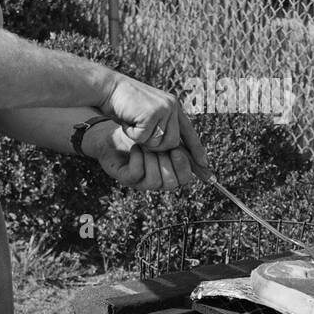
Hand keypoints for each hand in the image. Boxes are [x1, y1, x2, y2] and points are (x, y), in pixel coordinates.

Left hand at [86, 121, 201, 191]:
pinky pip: (136, 173)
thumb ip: (180, 141)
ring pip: (155, 181)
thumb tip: (202, 149)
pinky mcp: (125, 177)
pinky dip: (137, 158)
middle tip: (162, 147)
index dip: (185, 167)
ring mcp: (140, 180)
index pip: (184, 178)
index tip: (178, 150)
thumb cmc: (138, 130)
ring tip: (146, 144)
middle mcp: (155, 178)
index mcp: (168, 169)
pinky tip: (135, 147)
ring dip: (152, 160)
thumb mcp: (162, 133)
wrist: (111, 131)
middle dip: (168, 163)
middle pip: (172, 183)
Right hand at [100, 75, 209, 170]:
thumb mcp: (149, 114)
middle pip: (172, 143)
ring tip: (132, 124)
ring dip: (142, 140)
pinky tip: (127, 122)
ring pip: (159, 143)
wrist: (108, 88)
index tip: (205, 166)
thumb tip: (174, 149)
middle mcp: (172, 106)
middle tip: (139, 133)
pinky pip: (144, 139)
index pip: (189, 132)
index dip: (196, 150)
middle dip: (155, 145)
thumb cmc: (125, 104)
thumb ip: (163, 125)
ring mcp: (163, 109)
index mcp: (173, 106)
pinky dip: (132, 135)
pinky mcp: (151, 114)